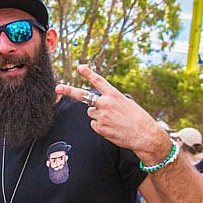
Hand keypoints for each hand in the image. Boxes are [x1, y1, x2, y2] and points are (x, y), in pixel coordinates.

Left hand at [55, 65, 169, 163]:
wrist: (145, 135)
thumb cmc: (138, 119)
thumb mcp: (126, 103)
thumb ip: (111, 100)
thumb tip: (95, 104)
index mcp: (114, 95)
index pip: (98, 81)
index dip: (88, 73)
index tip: (79, 67)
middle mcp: (106, 103)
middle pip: (83, 96)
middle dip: (69, 91)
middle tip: (58, 87)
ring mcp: (101, 116)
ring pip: (91, 113)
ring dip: (98, 116)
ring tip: (113, 120)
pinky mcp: (99, 127)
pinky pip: (94, 124)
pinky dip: (101, 126)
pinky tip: (112, 128)